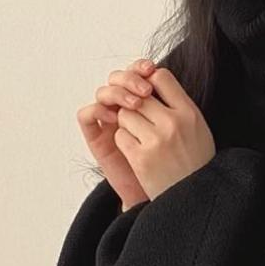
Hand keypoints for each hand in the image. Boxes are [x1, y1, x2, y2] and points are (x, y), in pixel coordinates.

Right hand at [77, 59, 158, 210]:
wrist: (163, 198)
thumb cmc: (173, 168)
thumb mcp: (178, 132)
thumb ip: (172, 106)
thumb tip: (163, 76)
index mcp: (145, 103)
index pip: (136, 73)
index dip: (141, 68)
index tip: (152, 71)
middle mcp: (125, 110)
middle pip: (118, 78)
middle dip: (131, 79)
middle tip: (146, 91)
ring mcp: (109, 122)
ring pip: (103, 92)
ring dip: (117, 93)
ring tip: (135, 105)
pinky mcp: (97, 138)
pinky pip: (87, 115)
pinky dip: (97, 110)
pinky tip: (114, 117)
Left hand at [111, 66, 215, 202]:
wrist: (194, 202)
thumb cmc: (195, 166)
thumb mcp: (198, 130)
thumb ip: (179, 106)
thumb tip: (153, 78)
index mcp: (190, 113)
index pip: (160, 76)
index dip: (149, 82)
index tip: (148, 95)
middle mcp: (173, 123)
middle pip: (138, 95)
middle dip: (134, 106)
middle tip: (139, 120)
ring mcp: (156, 141)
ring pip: (125, 114)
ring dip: (127, 125)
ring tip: (140, 139)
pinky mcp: (141, 159)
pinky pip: (120, 136)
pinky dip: (124, 143)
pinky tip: (137, 153)